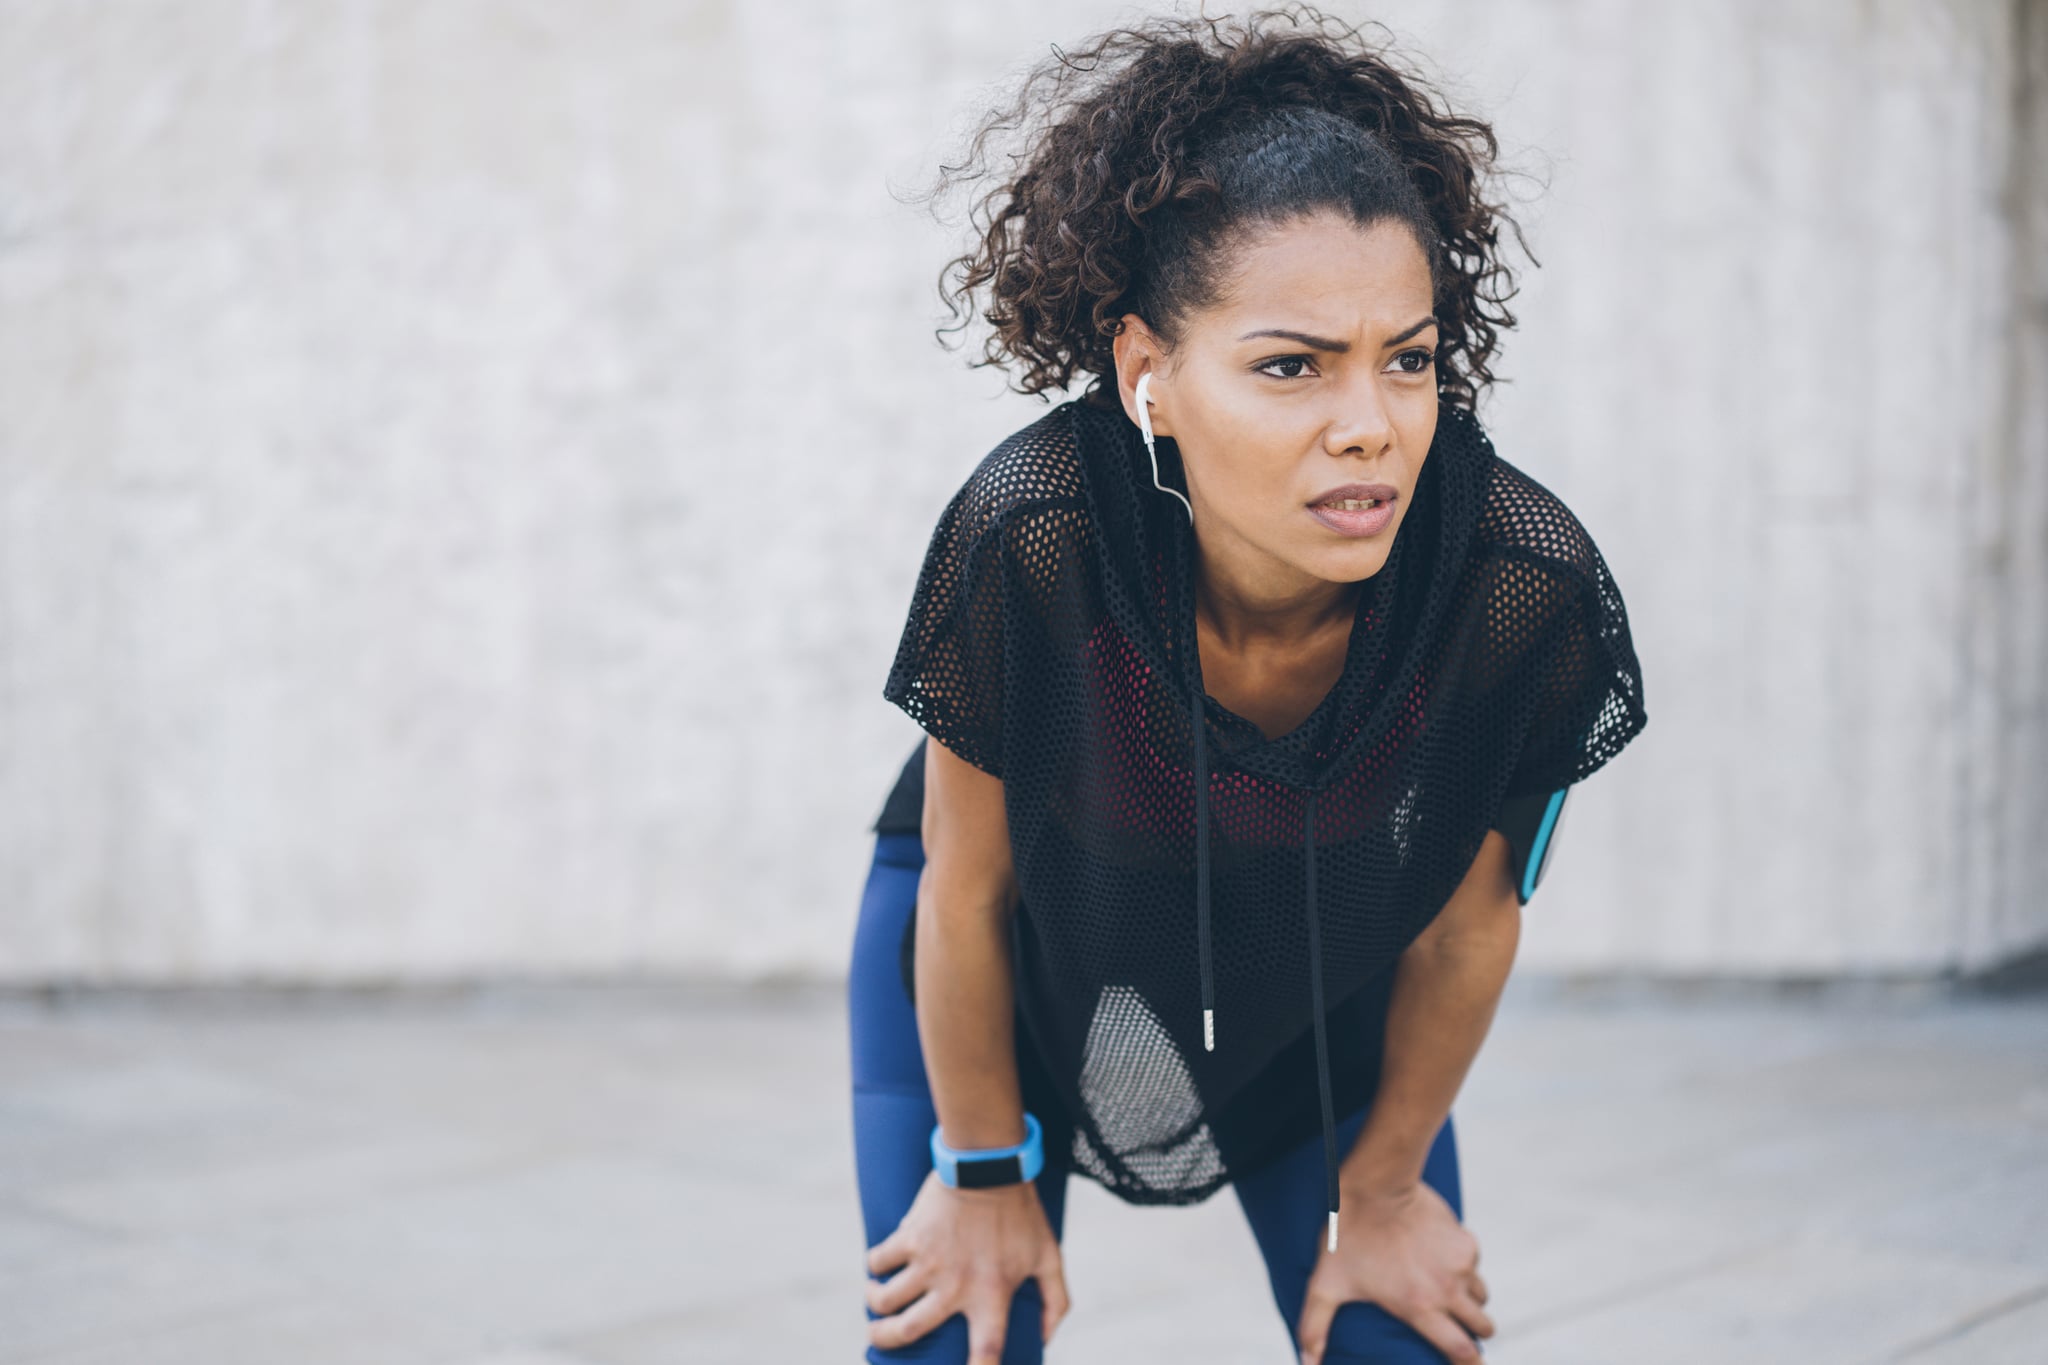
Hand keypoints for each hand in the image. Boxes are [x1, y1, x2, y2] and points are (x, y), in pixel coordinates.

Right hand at [864, 1168, 1071, 1360]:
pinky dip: (873, 1266)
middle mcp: (956, 1285)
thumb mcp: (1049, 1257)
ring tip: (877, 1302)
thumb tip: (1046, 1340)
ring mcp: (929, 1261)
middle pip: (909, 1331)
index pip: (987, 1350)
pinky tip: (877, 1267)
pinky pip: (878, 1260)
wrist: (990, 1164)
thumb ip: (1056, 1301)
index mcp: (992, 1295)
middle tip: (879, 1338)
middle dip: (886, 1340)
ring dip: (876, 1305)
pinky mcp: (910, 1236)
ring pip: (885, 1299)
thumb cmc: (1022, 1213)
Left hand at [1296, 1180, 1492, 1364]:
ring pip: (1480, 1296)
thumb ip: (1314, 1326)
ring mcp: (1460, 1264)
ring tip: (1448, 1295)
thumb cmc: (1347, 1236)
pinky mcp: (1465, 1240)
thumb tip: (1306, 1362)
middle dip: (1475, 1334)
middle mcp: (1447, 1289)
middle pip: (1482, 1327)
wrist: (1375, 1186)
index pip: (1462, 1352)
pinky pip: (1474, 1264)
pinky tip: (1441, 1260)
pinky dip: (1464, 1269)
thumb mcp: (1326, 1284)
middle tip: (1459, 1331)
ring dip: (1470, 1302)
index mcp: (1419, 1307)